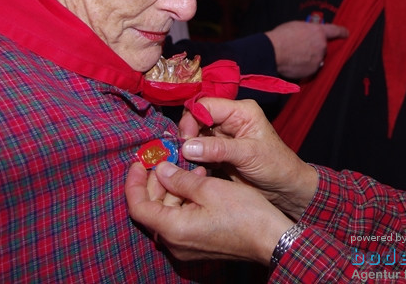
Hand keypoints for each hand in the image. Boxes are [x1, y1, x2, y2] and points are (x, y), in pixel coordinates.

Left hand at [125, 161, 291, 263]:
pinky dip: (183, 201)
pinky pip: (180, 221)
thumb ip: (180, 179)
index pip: (138, 206)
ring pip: (166, 213)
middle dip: (155, 182)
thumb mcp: (210, 188)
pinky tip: (198, 183)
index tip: (139, 162)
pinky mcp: (197, 245)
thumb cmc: (244, 213)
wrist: (271, 238)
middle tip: (165, 159)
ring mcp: (185, 247)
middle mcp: (174, 243)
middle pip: (151, 209)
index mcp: (173, 229)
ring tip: (191, 167)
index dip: (134, 182)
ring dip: (173, 189)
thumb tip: (161, 169)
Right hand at [178, 97, 318, 219]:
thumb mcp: (249, 154)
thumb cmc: (276, 165)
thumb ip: (219, 149)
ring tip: (183, 162)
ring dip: (187, 148)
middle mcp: (230, 120)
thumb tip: (187, 146)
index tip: (185, 139)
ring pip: (195, 135)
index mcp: (241, 111)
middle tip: (182, 153)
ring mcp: (222, 137)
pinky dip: (191, 158)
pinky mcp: (217, 153)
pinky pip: (198, 151)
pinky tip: (189, 167)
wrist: (284, 188)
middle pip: (197, 118)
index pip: (207, 105)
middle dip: (187, 134)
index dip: (192, 119)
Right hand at [265, 21, 347, 79]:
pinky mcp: (313, 70)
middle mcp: (322, 45)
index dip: (342, 32)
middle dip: (315, 47)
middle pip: (323, 47)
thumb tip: (310, 35)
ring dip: (310, 58)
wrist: (274, 52)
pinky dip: (305, 67)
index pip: (335, 30)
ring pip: (317, 58)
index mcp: (318, 31)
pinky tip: (294, 63)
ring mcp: (318, 59)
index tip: (347, 33)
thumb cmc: (281, 37)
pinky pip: (311, 68)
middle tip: (301, 47)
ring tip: (295, 56)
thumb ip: (308, 30)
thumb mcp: (296, 26)